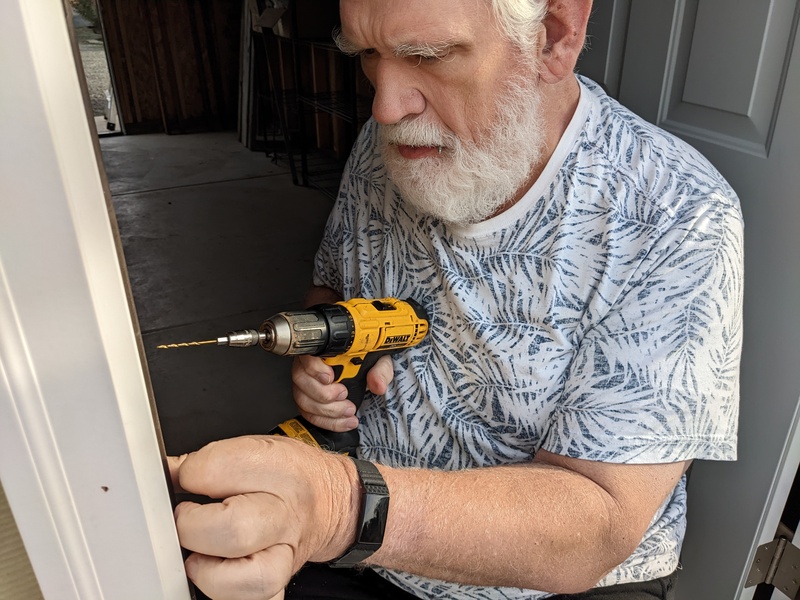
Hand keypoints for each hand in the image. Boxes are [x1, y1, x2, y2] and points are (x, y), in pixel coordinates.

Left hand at [168, 436, 358, 599]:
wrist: (333, 500)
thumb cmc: (291, 473)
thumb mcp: (257, 447)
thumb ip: (207, 460)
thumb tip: (163, 475)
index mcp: (278, 468)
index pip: (217, 470)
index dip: (188, 474)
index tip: (187, 478)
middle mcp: (287, 512)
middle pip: (233, 529)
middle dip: (192, 527)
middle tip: (186, 520)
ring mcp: (287, 553)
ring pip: (247, 579)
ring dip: (208, 570)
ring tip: (199, 554)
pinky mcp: (284, 581)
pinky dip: (228, 594)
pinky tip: (220, 573)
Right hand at [291, 354, 393, 431]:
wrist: (367, 377)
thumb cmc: (368, 364)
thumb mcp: (379, 363)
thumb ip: (380, 371)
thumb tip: (377, 384)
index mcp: (324, 351)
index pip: (307, 355)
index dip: (314, 368)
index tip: (330, 377)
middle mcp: (310, 366)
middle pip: (301, 380)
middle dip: (323, 393)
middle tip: (344, 395)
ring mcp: (307, 384)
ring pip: (303, 400)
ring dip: (327, 411)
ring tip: (348, 411)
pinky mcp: (309, 401)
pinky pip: (309, 415)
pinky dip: (328, 422)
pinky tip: (344, 421)